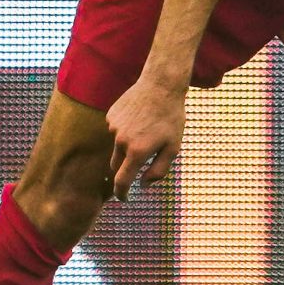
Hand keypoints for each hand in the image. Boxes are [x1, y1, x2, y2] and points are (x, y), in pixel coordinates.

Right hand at [105, 71, 186, 199]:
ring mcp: (113, 128)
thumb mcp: (173, 147)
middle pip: (117, 165)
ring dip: (128, 144)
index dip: (121, 193)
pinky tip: (139, 117)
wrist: (161, 85)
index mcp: (137, 152)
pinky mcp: (110, 116)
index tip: (123, 199)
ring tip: (147, 128)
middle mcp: (121, 141)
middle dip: (126, 167)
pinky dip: (125, 129)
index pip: (122, 181)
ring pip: (117, 146)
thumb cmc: (171, 118)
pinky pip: (116, 130)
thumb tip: (143, 185)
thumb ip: (159, 170)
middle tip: (141, 157)